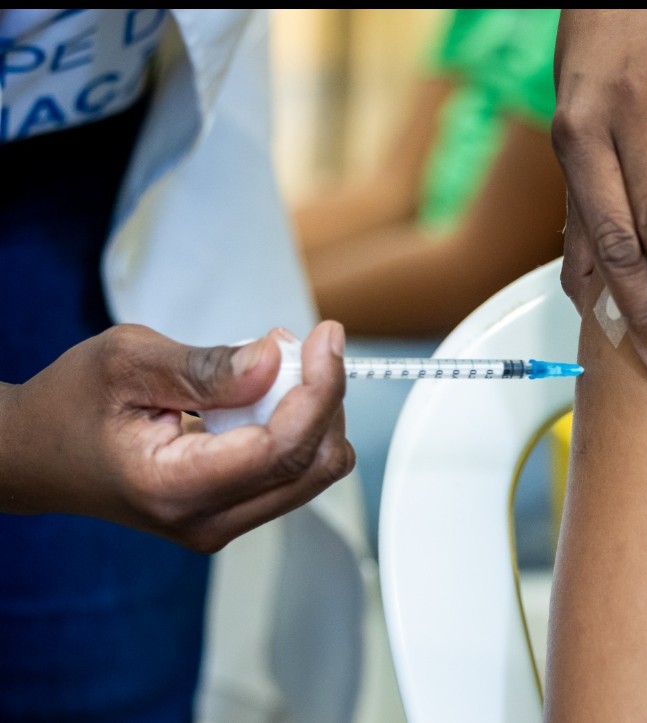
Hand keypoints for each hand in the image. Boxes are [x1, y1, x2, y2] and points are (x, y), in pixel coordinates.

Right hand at [0, 321, 353, 551]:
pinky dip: (294, 426)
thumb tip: (275, 360)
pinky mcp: (232, 512)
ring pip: (312, 471)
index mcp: (176, 488)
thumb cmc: (70, 406)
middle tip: (296, 347)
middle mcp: (207, 521)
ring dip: (311, 412)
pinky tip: (260, 396)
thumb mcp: (126, 362)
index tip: (326, 338)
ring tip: (269, 368)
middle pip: (314, 465)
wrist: (36, 456)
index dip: (320, 388)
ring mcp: (222, 524)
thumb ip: (206, 366)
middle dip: (323, 399)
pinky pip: (292, 471)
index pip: (285, 449)